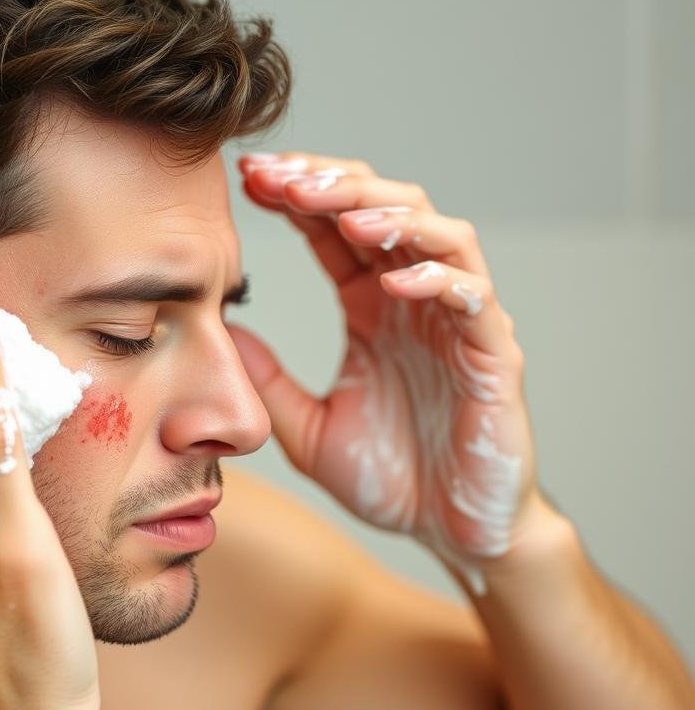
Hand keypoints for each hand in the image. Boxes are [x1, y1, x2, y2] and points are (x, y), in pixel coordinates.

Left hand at [230, 152, 543, 594]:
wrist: (454, 533)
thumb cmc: (390, 477)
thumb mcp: (306, 427)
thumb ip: (267, 380)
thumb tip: (217, 332)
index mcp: (371, 306)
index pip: (334, 228)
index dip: (297, 195)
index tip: (248, 179)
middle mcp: (414, 300)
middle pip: (384, 208)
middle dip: (333, 184)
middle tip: (282, 176)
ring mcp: (457, 321)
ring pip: (436, 234)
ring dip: (387, 214)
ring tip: (338, 213)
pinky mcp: (492, 353)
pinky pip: (472, 297)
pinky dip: (437, 278)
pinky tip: (393, 281)